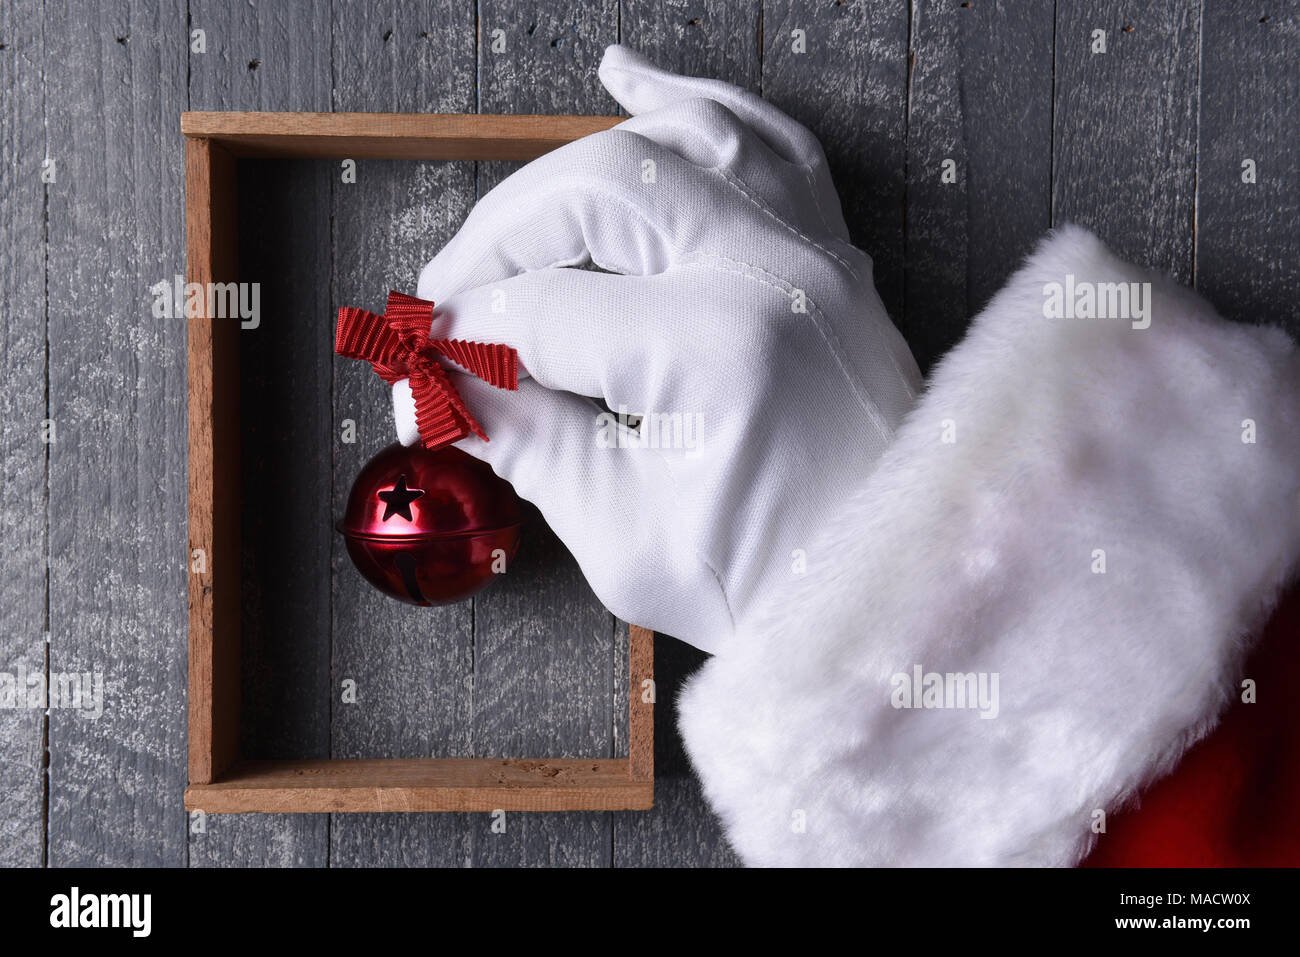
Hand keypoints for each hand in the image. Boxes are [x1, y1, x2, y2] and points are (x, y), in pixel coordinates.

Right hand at [394, 45, 920, 652]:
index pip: (543, 312)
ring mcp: (814, 256)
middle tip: (452, 296)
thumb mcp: (627, 538)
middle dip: (500, 238)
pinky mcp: (830, 259)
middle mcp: (773, 276)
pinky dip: (694, 102)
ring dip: (577, 163)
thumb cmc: (779, 583)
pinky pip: (766, 143)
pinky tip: (634, 83)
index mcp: (718, 352)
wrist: (892, 591)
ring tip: (510, 214)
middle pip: (596, 192)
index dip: (462, 339)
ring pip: (678, 138)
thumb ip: (526, 445)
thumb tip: (445, 385)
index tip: (424, 368)